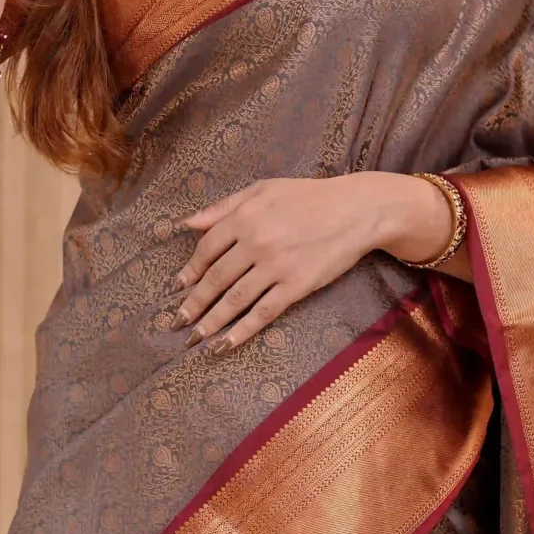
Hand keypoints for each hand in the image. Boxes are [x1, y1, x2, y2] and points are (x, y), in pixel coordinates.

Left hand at [175, 173, 457, 348]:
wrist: (356, 210)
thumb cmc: (309, 196)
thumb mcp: (263, 189)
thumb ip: (224, 207)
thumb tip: (188, 224)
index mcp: (245, 217)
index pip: (207, 249)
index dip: (189, 270)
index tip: (178, 287)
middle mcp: (256, 242)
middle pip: (216, 278)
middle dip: (194, 303)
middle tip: (177, 321)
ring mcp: (276, 266)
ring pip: (235, 299)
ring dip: (211, 321)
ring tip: (195, 337)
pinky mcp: (297, 286)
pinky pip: (263, 312)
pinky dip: (242, 330)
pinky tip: (226, 343)